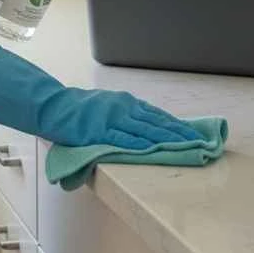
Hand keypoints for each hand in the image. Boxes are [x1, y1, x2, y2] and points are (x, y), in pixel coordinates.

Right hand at [0, 47, 201, 148]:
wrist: (52, 106)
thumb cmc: (77, 110)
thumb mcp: (105, 108)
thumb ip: (123, 118)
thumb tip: (144, 131)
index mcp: (125, 102)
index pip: (157, 115)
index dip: (176, 125)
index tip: (194, 134)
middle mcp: (123, 108)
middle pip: (158, 123)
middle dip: (180, 133)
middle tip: (200, 143)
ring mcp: (112, 119)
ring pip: (147, 131)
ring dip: (168, 140)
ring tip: (186, 148)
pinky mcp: (100, 131)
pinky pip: (125, 139)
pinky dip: (142, 144)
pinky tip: (156, 150)